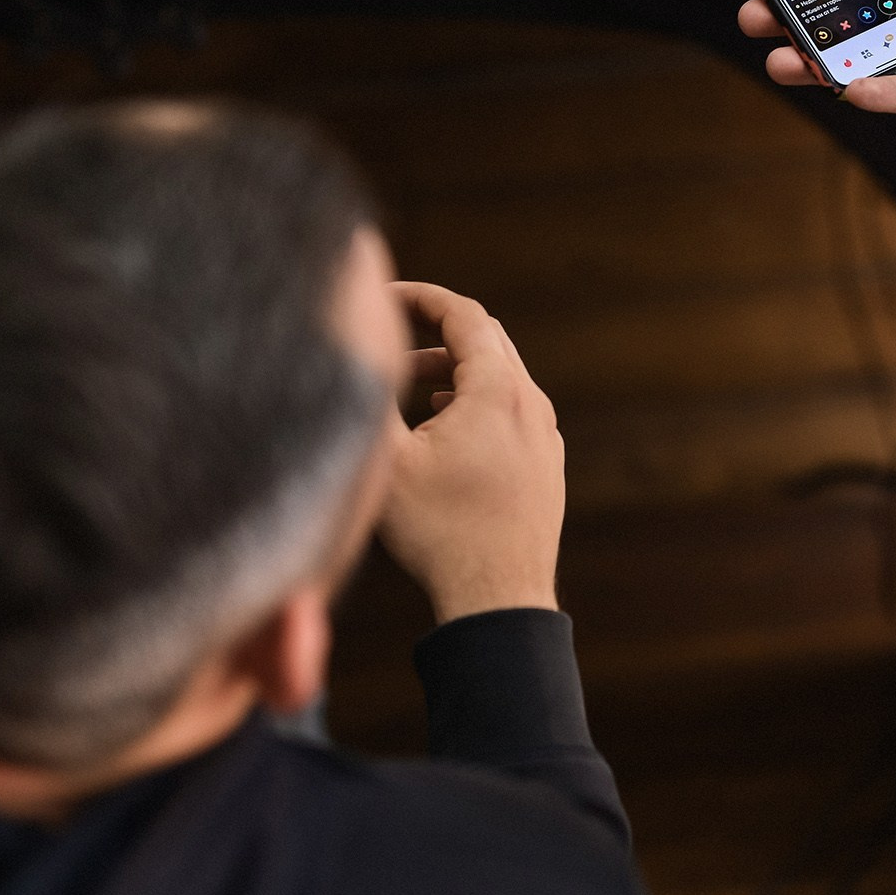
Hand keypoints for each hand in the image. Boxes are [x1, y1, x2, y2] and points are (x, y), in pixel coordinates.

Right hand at [370, 282, 564, 622]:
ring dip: (453, 373)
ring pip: (499, 379)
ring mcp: (545, 437)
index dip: (421, 296)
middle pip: (486, 341)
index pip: (464, 314)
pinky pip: (510, 413)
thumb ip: (369, 398)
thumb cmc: (440, 530)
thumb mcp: (387, 461)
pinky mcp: (546, 466)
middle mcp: (532, 404)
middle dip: (436, 332)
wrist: (497, 599)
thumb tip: (349, 356)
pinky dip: (474, 404)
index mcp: (499, 390)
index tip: (384, 296)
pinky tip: (442, 432)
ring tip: (410, 393)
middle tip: (392, 340)